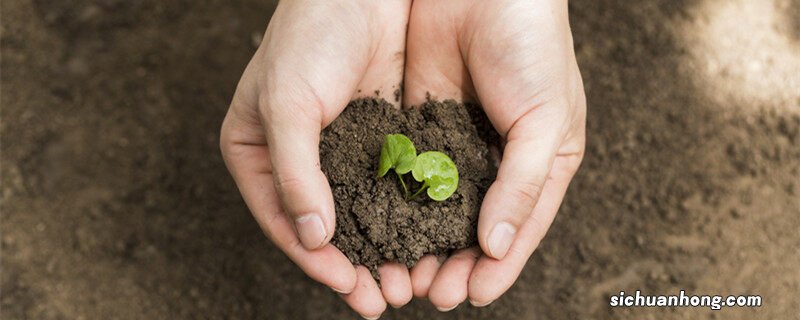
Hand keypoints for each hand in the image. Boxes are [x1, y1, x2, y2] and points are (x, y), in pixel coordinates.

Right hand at [219, 1, 412, 317]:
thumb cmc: (308, 36)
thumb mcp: (287, 105)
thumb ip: (295, 174)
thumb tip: (313, 236)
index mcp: (256, 152)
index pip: (283, 219)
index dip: (314, 259)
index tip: (348, 288)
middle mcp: (295, 157)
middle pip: (322, 225)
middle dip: (353, 265)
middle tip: (383, 301)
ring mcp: (337, 149)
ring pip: (359, 211)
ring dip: (381, 248)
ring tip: (406, 283)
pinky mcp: (376, 136)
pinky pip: (388, 185)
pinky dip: (402, 215)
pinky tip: (423, 239)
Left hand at [402, 0, 585, 308]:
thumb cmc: (534, 48)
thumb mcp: (546, 121)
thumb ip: (523, 184)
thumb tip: (498, 245)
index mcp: (540, 164)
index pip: (518, 229)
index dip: (497, 266)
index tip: (469, 295)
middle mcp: (498, 162)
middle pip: (474, 228)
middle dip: (453, 263)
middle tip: (429, 294)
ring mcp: (457, 145)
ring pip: (437, 209)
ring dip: (421, 243)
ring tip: (402, 275)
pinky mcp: (421, 125)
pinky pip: (409, 174)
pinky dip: (398, 205)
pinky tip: (381, 228)